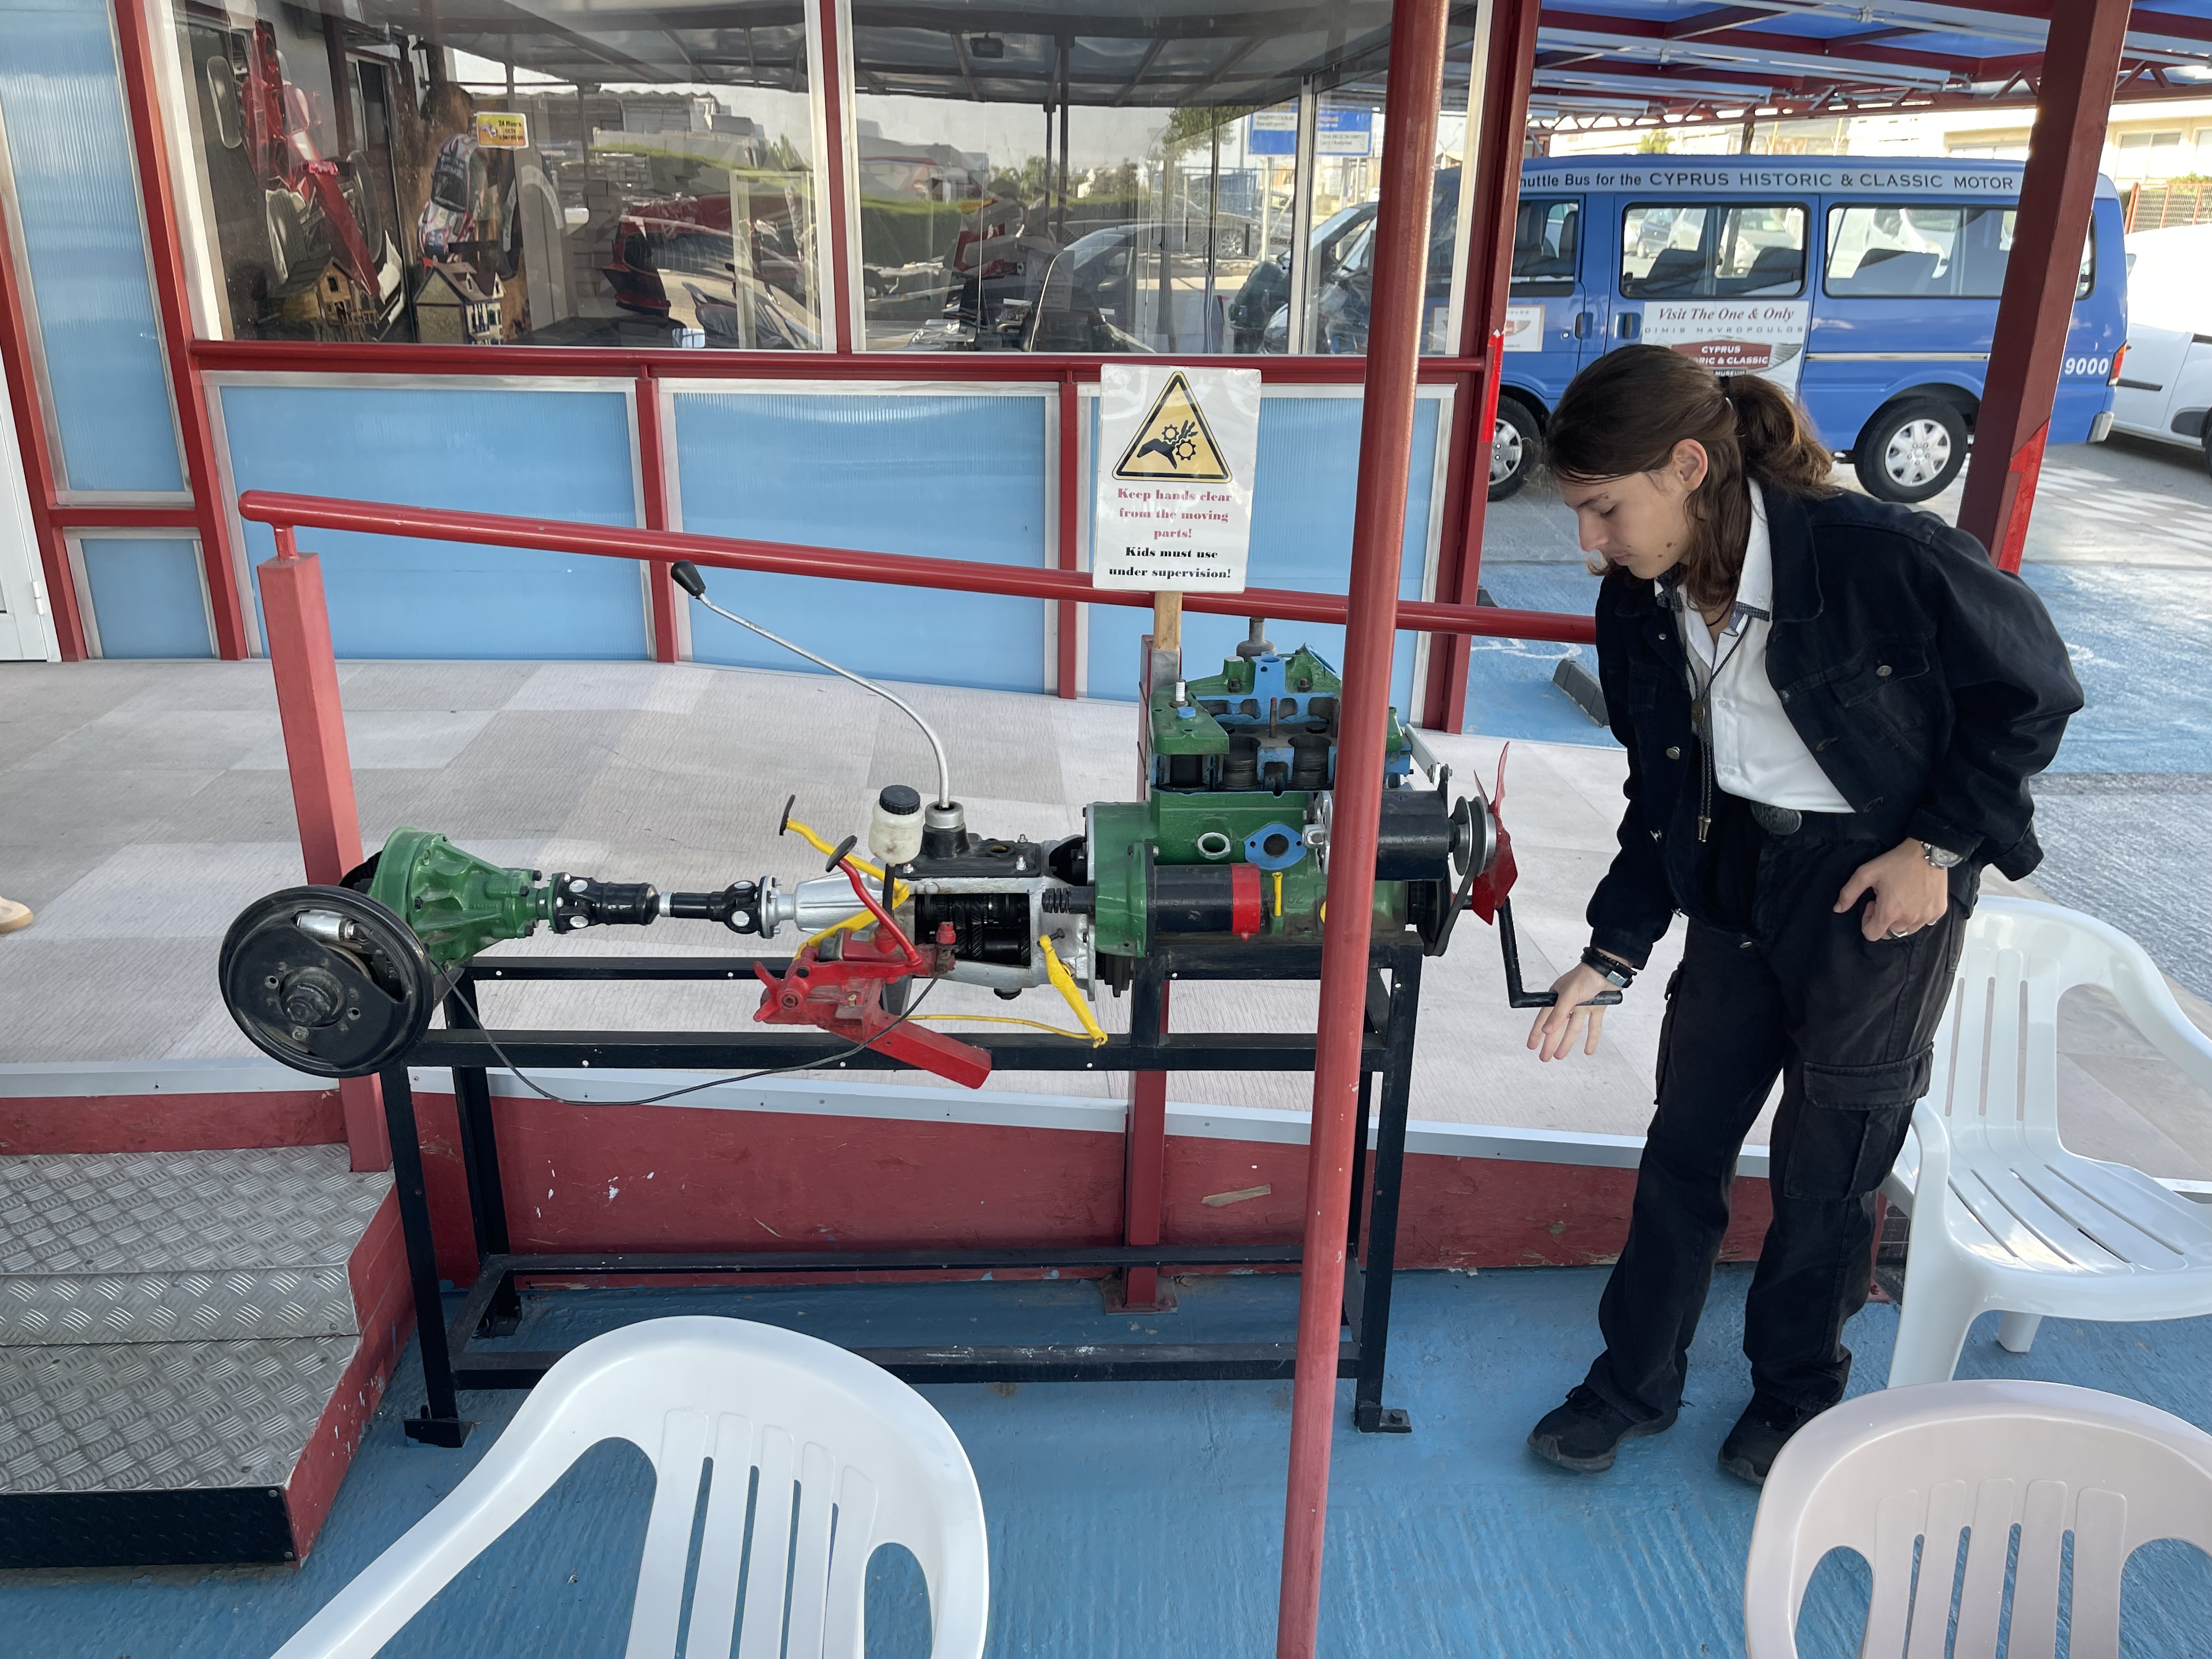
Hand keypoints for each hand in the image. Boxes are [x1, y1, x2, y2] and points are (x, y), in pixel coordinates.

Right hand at [1526, 963, 1616, 1061]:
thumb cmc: (1586, 976)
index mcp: (1557, 998)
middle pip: (1557, 1027)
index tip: (1532, 1045)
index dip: (1537, 1033)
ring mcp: (1583, 1006)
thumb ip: (1558, 1014)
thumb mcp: (1569, 995)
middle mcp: (1569, 1003)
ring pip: (1573, 1028)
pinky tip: (1588, 1049)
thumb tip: (1546, 1030)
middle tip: (1545, 1056)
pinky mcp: (1596, 1007)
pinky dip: (1591, 1038)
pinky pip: (1593, 1026)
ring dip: (1567, 1043)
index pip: (1544, 1019)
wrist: (1608, 970)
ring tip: (1560, 1055)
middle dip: (1550, 1043)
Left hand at [1833, 839, 1948, 942]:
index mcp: (1890, 913)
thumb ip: (1849, 893)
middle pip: (1889, 933)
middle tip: (1887, 899)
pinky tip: (1915, 898)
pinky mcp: (1938, 912)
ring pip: (1907, 930)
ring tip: (1901, 899)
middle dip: (1884, 920)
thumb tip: (1837, 909)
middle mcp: (1909, 920)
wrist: (1928, 851)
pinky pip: (1924, 922)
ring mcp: (1926, 917)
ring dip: (1901, 920)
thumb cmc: (1896, 862)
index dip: (1867, 921)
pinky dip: (1917, 915)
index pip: (1872, 935)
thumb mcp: (1866, 873)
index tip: (1872, 904)